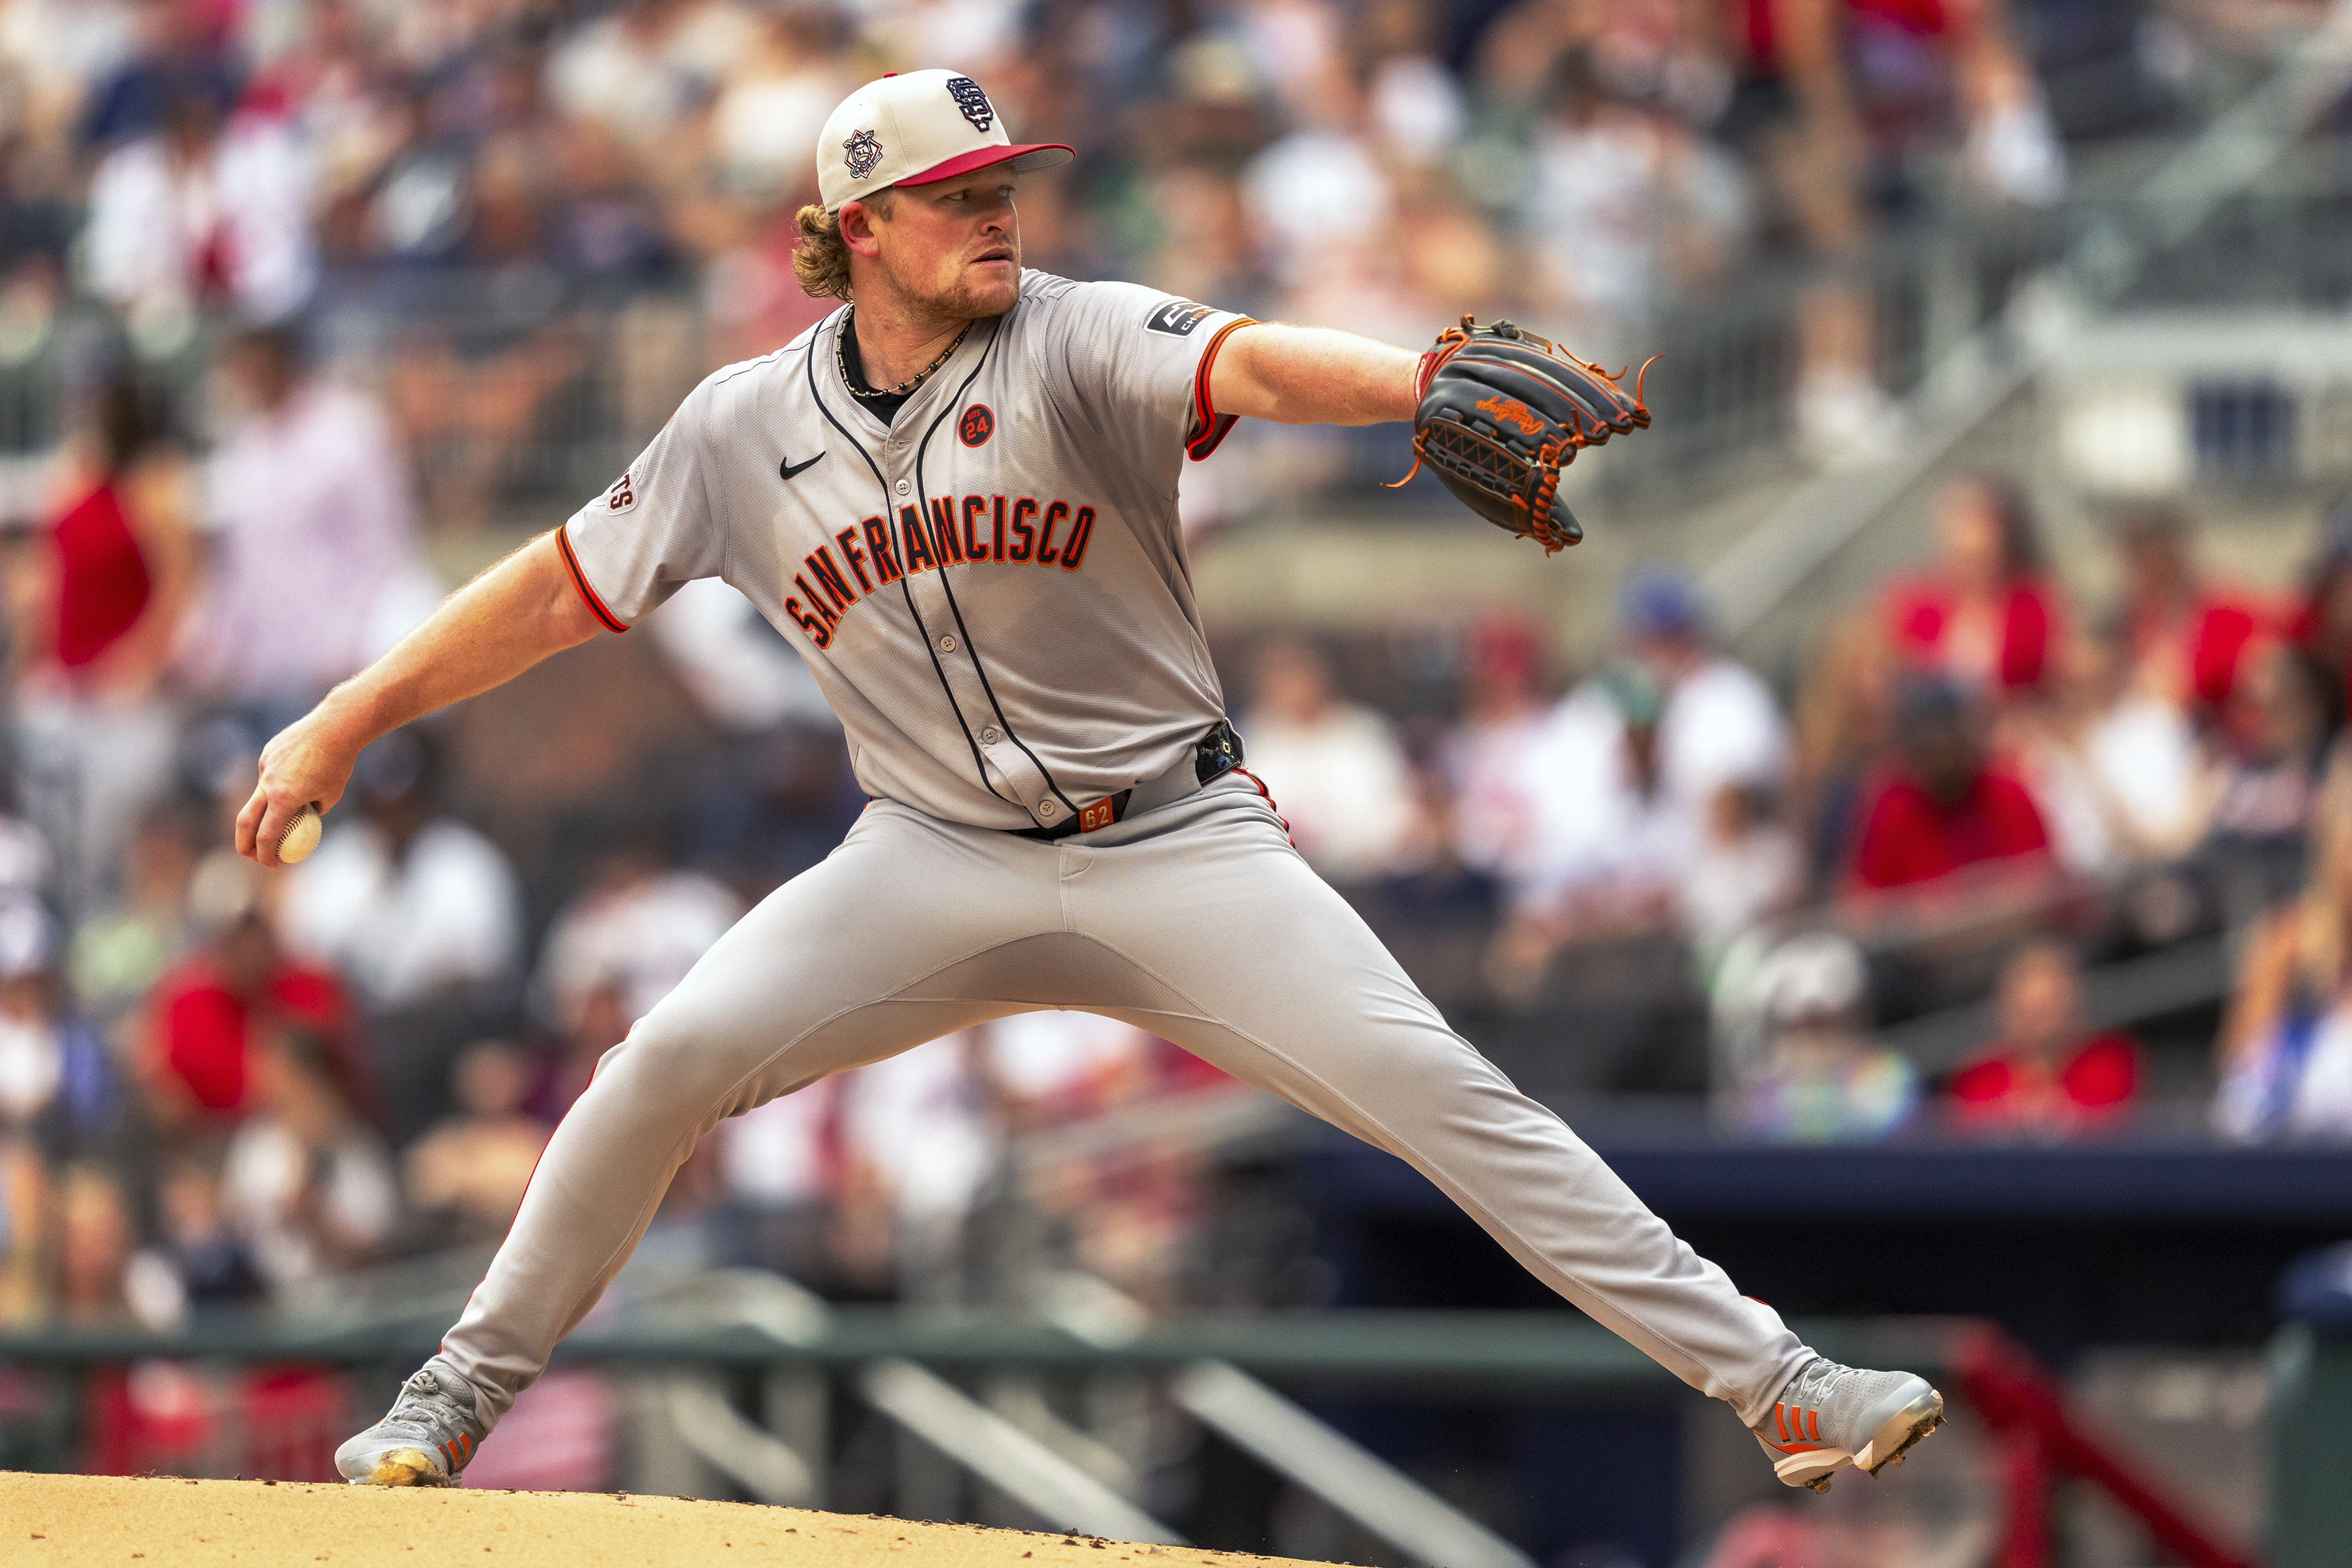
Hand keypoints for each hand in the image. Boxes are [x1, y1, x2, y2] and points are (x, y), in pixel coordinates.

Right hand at [236, 704, 365, 867]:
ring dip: (272, 803)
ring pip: (261, 793)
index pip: (266, 835)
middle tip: (251, 855)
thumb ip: (313, 810)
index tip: (271, 864)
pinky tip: (302, 767)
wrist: (335, 727)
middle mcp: (268, 783)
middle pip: (245, 820)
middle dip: (244, 842)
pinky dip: (280, 779)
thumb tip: (303, 820)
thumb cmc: (339, 764)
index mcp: (283, 799)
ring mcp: (265, 766)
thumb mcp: (331, 795)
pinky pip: (270, 773)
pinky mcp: (267, 753)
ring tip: (302, 790)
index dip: (266, 854)